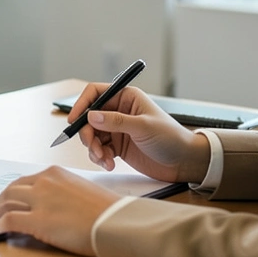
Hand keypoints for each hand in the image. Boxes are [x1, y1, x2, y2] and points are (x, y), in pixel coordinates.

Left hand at [0, 166, 118, 256]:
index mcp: (54, 173)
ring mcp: (39, 201)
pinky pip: (9, 221)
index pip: (25, 181)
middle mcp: (43, 182)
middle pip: (11, 190)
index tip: (6, 198)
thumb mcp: (79, 190)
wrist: (114, 222)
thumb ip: (60, 193)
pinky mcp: (37, 221)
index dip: (12, 191)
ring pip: (6, 203)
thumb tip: (48, 206)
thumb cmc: (105, 210)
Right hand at [69, 83, 209, 182]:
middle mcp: (119, 111)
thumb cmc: (170, 138)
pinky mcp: (118, 146)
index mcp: (126, 97)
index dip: (81, 104)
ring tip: (104, 159)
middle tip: (92, 147)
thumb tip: (91, 115)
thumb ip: (116, 121)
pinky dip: (100, 157)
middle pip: (89, 117)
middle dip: (87, 133)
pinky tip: (110, 164)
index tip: (74, 120)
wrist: (184, 162)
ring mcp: (117, 129)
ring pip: (92, 135)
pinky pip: (99, 149)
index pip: (95, 93)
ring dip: (93, 148)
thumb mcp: (143, 127)